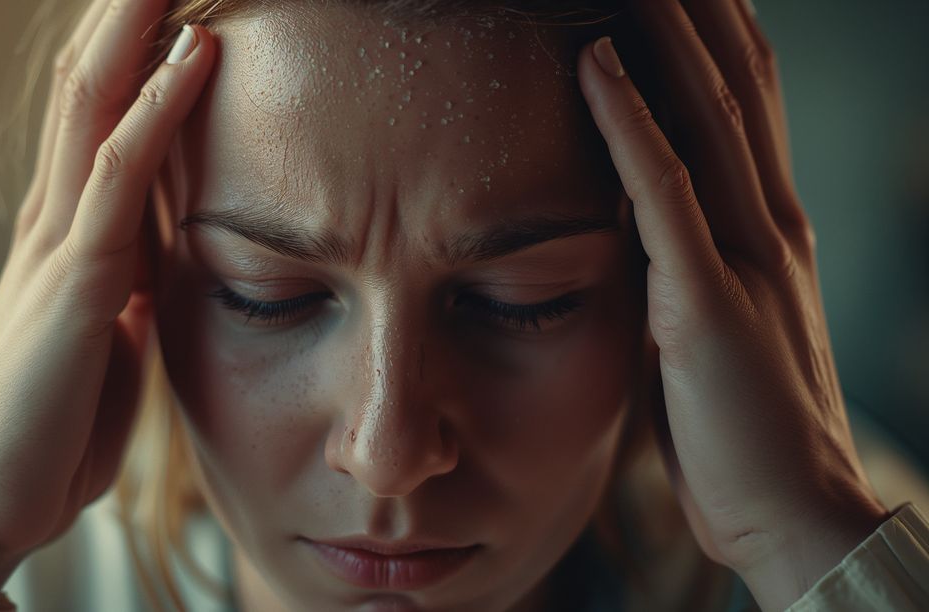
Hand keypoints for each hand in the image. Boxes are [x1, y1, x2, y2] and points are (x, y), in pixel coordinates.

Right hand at [0, 0, 214, 599]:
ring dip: (136, 28)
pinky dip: (157, 108)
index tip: (180, 7)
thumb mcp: (108, 345)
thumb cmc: (54, 428)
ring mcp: (60, 241)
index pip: (100, 120)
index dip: (136, 56)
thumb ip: (128, 298)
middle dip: (128, 16)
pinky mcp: (74, 277)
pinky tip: (192, 55)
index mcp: (72, 238)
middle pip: (88, 88)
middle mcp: (57, 221)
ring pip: (94, 103)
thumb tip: (156, 275)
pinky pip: (118, 172)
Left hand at [577, 1, 888, 608]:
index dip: (713, 33)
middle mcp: (770, 224)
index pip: (745, 102)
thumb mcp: (715, 322)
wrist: (791, 511)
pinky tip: (597, 65)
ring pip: (708, 115)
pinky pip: (666, 197)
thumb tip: (641, 219)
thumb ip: (691, 263)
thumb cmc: (739, 424)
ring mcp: (747, 259)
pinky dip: (630, 125)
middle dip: (697, 8)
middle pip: (735, 84)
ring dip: (666, 33)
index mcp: (769, 228)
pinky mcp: (710, 305)